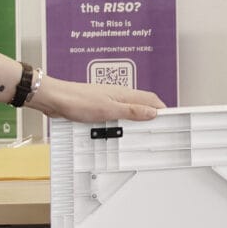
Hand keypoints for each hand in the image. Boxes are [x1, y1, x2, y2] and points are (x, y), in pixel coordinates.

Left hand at [31, 78, 163, 124]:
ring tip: (141, 133)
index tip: (171, 119)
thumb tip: (153, 112)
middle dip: (151, 116)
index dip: (162, 109)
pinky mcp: (97, 107)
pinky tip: (118, 131)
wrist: (55, 98)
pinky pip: (116, 115)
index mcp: (125, 94)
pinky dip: (121, 123)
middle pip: (141, 105)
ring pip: (128, 111)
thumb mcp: (108, 109)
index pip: (151, 100)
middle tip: (157, 129)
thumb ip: (131, 111)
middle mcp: (118, 96)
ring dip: (136, 120)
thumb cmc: (78, 100)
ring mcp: (108, 101)